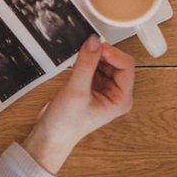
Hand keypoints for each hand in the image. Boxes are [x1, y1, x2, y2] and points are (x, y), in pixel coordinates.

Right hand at [22, 36, 134, 173]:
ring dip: (92, 56)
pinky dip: (85, 61)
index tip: (96, 45)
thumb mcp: (76, 91)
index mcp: (121, 98)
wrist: (50, 136)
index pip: (126, 66)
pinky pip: (93, 66)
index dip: (113, 53)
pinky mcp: (92, 86)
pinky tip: (74, 62)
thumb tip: (94, 40)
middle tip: (85, 47)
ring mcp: (104, 90)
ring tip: (78, 56)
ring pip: (104, 62)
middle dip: (101, 54)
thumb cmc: (66, 122)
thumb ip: (86, 64)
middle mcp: (116, 93)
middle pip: (116, 62)